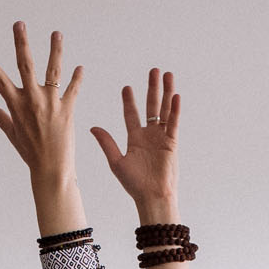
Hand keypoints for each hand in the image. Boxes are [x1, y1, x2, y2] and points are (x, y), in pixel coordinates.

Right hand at [0, 22, 80, 184]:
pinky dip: (77, 78)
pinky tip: (80, 67)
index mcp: (16, 106)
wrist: (52, 169)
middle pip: (26, 65)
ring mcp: (50, 103)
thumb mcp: (13, 134)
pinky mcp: (67, 110)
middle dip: (22, 43)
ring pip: (53, 70)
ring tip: (57, 33)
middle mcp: (32, 100)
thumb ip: (1, 117)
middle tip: (19, 24)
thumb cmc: (31, 153)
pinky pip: (73, 89)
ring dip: (56, 50)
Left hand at [89, 68, 179, 210]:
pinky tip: (175, 96)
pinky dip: (174, 110)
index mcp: (135, 139)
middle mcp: (149, 135)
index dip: (129, 101)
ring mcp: (161, 138)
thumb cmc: (134, 184)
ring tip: (167, 75)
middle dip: (152, 88)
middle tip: (153, 71)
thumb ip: (106, 143)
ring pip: (164, 110)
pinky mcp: (172, 144)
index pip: (131, 114)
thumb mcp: (116, 162)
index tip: (126, 87)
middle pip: (151, 106)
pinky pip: (173, 123)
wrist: (152, 197)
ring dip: (166, 92)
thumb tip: (92, 127)